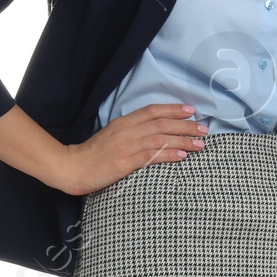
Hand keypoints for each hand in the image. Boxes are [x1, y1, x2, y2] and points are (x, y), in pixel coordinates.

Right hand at [56, 102, 207, 195]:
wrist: (72, 167)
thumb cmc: (92, 155)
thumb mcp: (112, 137)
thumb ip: (131, 133)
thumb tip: (153, 134)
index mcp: (123, 123)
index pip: (153, 111)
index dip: (173, 109)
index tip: (191, 110)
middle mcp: (127, 131)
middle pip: (162, 123)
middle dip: (186, 126)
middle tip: (204, 129)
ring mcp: (127, 146)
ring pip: (161, 139)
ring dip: (184, 141)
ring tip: (201, 144)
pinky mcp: (125, 162)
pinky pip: (151, 156)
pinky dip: (169, 155)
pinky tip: (183, 156)